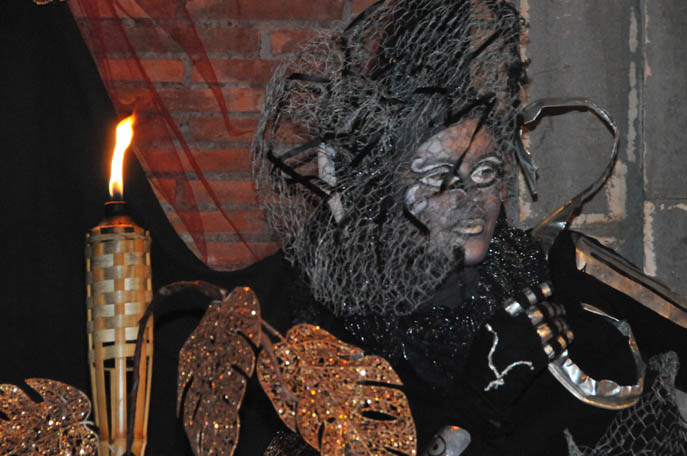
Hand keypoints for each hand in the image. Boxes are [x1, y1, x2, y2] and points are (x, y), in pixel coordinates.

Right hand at [465, 282, 574, 406]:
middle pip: (543, 311)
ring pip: (553, 327)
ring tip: (564, 323)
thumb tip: (521, 308)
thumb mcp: (486, 332)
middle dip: (554, 307)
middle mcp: (517, 328)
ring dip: (561, 323)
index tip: (550, 287)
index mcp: (502, 318)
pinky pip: (557, 345)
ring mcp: (529, 343)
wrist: (484, 386)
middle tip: (559, 308)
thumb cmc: (481, 358)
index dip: (540, 290)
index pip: (525, 298)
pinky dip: (564, 340)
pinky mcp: (538, 359)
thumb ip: (502, 318)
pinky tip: (567, 338)